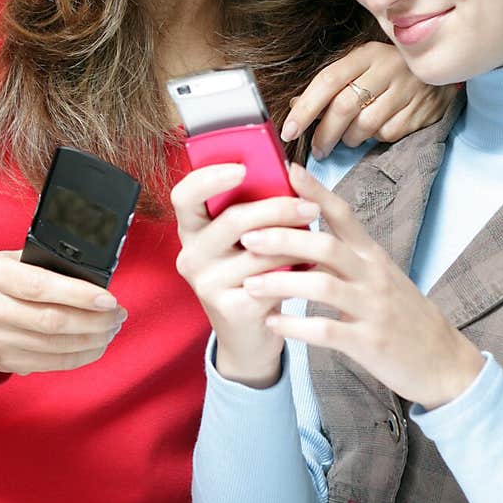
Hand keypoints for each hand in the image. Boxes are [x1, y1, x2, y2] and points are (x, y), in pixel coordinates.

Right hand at [0, 250, 127, 374]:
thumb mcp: (11, 262)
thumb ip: (46, 265)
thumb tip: (95, 279)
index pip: (40, 286)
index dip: (79, 294)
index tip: (109, 299)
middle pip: (51, 321)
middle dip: (94, 320)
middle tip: (118, 314)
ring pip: (55, 346)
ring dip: (92, 339)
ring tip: (112, 328)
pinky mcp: (5, 361)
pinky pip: (52, 363)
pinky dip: (81, 355)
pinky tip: (97, 345)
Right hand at [170, 162, 318, 387]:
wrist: (250, 335)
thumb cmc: (253, 274)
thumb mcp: (247, 240)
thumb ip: (256, 208)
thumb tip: (291, 172)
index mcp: (192, 229)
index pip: (184, 195)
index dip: (208, 178)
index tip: (242, 168)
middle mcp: (191, 254)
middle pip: (233, 219)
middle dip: (277, 209)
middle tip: (311, 207)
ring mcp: (206, 284)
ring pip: (259, 252)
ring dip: (296, 243)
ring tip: (318, 240)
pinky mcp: (229, 309)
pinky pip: (270, 281)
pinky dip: (296, 272)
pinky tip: (310, 269)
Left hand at [238, 164, 484, 408]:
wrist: (443, 362)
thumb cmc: (402, 316)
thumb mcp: (380, 276)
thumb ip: (346, 255)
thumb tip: (304, 232)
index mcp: (372, 256)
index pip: (343, 214)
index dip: (315, 191)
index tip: (287, 170)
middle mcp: (373, 275)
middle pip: (326, 245)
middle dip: (283, 238)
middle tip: (247, 236)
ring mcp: (372, 308)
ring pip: (322, 285)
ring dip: (281, 283)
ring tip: (248, 285)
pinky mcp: (369, 342)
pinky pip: (327, 330)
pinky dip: (295, 326)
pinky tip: (271, 324)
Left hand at [280, 41, 454, 158]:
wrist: (442, 67)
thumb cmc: (390, 69)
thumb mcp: (361, 66)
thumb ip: (331, 85)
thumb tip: (294, 107)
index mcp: (367, 54)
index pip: (328, 81)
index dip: (305, 108)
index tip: (289, 130)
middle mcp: (387, 68)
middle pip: (345, 107)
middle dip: (324, 134)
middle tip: (317, 149)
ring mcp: (407, 90)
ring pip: (365, 126)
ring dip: (349, 139)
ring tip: (346, 139)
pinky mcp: (422, 111)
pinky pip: (387, 134)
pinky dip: (375, 139)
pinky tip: (376, 131)